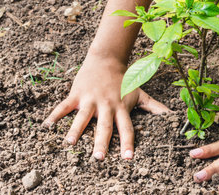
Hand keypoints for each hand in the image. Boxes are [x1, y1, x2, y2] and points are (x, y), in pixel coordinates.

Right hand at [43, 53, 169, 159]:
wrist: (106, 59)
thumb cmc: (124, 79)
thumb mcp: (140, 92)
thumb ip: (155, 107)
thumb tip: (172, 117)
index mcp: (121, 108)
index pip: (126, 128)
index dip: (128, 143)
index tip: (128, 159)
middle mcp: (106, 105)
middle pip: (104, 126)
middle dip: (101, 142)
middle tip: (99, 158)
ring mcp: (90, 100)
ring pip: (82, 117)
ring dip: (75, 130)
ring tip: (69, 144)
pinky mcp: (77, 94)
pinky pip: (64, 106)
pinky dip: (55, 115)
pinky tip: (46, 126)